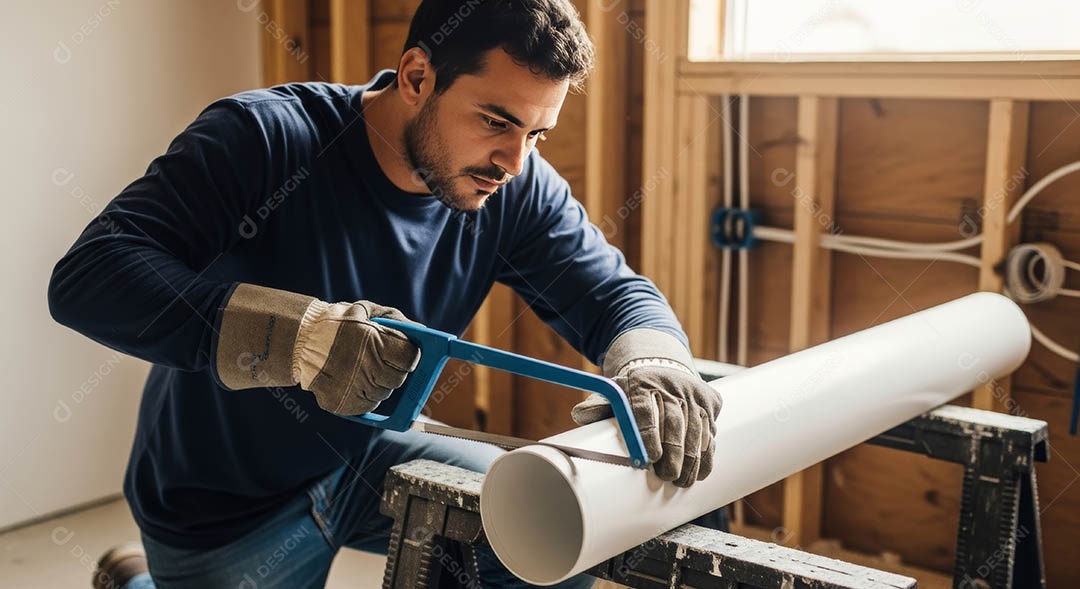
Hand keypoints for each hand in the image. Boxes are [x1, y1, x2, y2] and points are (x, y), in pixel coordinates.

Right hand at [294, 300, 420, 414]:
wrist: (300, 341)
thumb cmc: (338, 323)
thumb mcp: (368, 311)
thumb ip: (398, 321)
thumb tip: (423, 333)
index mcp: (375, 342)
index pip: (410, 358)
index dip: (408, 355)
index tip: (402, 352)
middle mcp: (366, 368)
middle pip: (399, 378)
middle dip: (394, 369)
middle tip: (378, 358)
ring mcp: (354, 389)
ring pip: (384, 393)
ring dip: (379, 382)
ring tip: (361, 366)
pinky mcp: (343, 405)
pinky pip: (368, 405)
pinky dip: (365, 395)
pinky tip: (353, 379)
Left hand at [571, 328, 721, 486]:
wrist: (662, 367)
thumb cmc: (633, 391)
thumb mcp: (614, 394)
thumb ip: (597, 407)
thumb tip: (579, 415)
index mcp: (641, 381)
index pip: (645, 408)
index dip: (648, 434)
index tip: (650, 458)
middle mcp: (670, 383)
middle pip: (674, 420)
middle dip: (673, 452)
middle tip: (667, 477)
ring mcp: (693, 392)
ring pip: (696, 428)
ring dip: (692, 458)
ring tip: (682, 481)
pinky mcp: (711, 400)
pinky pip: (711, 429)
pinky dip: (707, 453)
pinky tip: (701, 472)